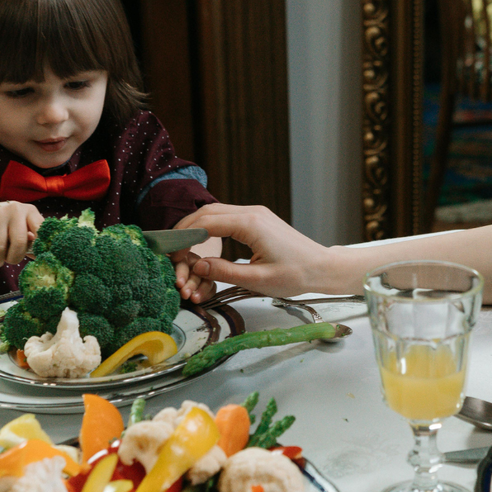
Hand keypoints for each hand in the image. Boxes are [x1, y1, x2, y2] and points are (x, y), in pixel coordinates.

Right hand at [0, 200, 42, 267]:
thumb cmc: (2, 225)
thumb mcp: (19, 227)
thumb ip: (29, 240)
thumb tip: (39, 257)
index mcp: (29, 211)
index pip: (41, 229)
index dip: (41, 246)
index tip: (38, 257)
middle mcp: (15, 210)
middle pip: (19, 243)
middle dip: (14, 258)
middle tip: (9, 260)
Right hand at [173, 204, 335, 296]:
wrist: (322, 267)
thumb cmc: (296, 275)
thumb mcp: (257, 280)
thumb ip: (224, 272)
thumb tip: (197, 265)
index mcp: (250, 224)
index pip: (206, 223)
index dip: (184, 237)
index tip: (170, 251)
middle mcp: (252, 212)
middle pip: (208, 212)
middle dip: (185, 227)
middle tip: (170, 246)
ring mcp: (256, 213)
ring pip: (217, 211)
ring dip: (197, 225)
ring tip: (182, 244)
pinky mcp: (259, 219)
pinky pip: (228, 216)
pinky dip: (210, 225)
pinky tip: (202, 240)